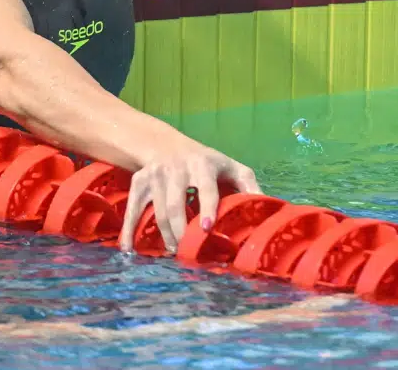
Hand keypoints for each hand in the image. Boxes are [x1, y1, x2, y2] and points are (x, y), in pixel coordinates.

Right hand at [118, 137, 260, 253]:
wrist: (167, 144)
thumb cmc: (207, 162)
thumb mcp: (231, 167)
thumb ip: (249, 186)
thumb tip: (269, 208)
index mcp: (202, 164)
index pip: (205, 187)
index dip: (207, 207)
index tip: (207, 228)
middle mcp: (176, 168)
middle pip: (176, 204)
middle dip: (182, 231)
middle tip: (188, 252)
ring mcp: (155, 174)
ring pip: (158, 211)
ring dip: (166, 236)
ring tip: (176, 251)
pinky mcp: (139, 181)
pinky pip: (133, 208)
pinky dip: (129, 229)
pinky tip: (129, 248)